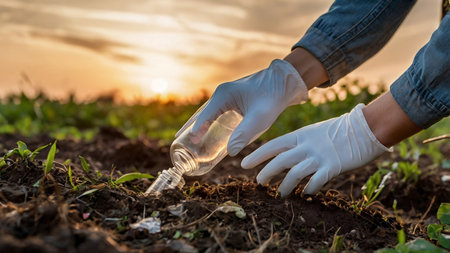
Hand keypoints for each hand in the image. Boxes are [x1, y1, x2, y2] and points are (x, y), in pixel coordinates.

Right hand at [176, 59, 307, 155]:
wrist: (284, 83)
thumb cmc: (272, 99)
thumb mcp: (259, 119)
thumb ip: (244, 134)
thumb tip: (231, 152)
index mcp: (224, 95)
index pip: (205, 115)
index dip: (197, 129)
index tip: (191, 142)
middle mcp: (222, 93)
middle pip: (201, 112)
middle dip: (190, 127)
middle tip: (178, 140)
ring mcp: (227, 95)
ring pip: (207, 112)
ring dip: (198, 124)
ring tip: (188, 136)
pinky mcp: (233, 98)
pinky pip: (216, 111)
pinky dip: (208, 121)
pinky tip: (208, 129)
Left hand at [241, 104, 391, 196]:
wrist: (365, 128)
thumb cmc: (339, 131)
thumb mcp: (315, 132)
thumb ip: (300, 143)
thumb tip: (285, 156)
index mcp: (300, 136)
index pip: (273, 145)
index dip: (257, 155)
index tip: (243, 163)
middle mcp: (306, 146)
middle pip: (280, 160)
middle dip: (267, 172)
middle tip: (259, 182)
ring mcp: (319, 156)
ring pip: (295, 174)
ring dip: (286, 186)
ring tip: (281, 194)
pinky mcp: (333, 166)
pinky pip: (316, 181)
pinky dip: (309, 189)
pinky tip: (306, 193)